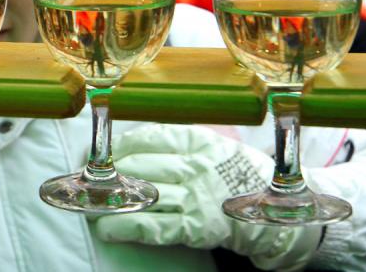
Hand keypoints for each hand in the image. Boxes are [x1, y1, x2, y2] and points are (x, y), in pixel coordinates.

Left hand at [95, 124, 320, 269]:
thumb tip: (132, 143)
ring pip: (143, 195)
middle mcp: (196, 166)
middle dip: (109, 172)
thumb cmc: (237, 176)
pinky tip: (107, 228)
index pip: (150, 136)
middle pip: (141, 164)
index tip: (101, 152)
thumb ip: (180, 142)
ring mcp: (196, 197)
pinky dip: (126, 226)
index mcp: (199, 141)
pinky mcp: (196, 227)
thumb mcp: (214, 148)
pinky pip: (154, 226)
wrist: (277, 216)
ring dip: (111, 202)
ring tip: (89, 206)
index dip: (120, 145)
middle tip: (88, 179)